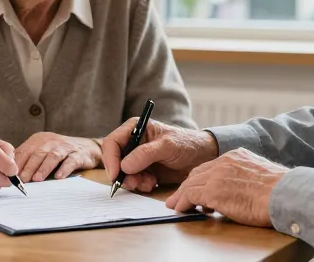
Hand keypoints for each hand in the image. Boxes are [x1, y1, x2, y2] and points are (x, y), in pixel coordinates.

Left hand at [14, 132, 100, 181]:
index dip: (17, 163)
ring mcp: (66, 147)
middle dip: (29, 167)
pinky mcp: (78, 154)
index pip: (25, 150)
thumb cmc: (59, 153)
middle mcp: (52, 140)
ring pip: (52, 156)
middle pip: (38, 153)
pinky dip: (64, 169)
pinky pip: (70, 161)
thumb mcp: (42, 152)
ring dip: (44, 168)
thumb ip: (28, 159)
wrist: (87, 148)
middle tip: (22, 180)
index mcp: (39, 139)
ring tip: (37, 179)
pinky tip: (59, 177)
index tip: (10, 175)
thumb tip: (9, 173)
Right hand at [101, 118, 219, 192]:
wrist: (201, 158)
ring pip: (123, 173)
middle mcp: (133, 143)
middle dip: (123, 174)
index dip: (111, 159)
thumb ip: (146, 154)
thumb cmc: (186, 144)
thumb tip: (124, 166)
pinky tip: (153, 183)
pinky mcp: (143, 171)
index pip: (113, 142)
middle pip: (115, 160)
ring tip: (149, 182)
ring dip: (133, 181)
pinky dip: (140, 185)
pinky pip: (133, 181)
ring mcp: (137, 158)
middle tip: (134, 183)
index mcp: (135, 129)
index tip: (116, 175)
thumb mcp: (168, 146)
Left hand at [165, 148, 288, 226]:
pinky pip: (190, 195)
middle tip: (179, 196)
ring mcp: (217, 175)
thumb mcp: (263, 175)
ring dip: (181, 195)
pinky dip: (183, 203)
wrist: (285, 194)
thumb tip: (244, 190)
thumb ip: (248, 177)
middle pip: (197, 173)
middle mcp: (225, 162)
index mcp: (237, 156)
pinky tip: (180, 209)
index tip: (196, 187)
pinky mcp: (213, 191)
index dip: (201, 178)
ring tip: (175, 205)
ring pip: (190, 183)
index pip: (211, 166)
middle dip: (187, 185)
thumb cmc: (281, 191)